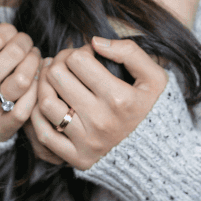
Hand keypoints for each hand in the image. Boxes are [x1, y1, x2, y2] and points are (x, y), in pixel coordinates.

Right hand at [0, 24, 40, 141]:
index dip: (8, 29)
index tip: (9, 32)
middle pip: (14, 54)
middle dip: (24, 41)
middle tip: (23, 42)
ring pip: (23, 79)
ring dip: (34, 61)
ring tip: (31, 56)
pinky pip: (26, 108)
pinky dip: (36, 90)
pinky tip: (34, 78)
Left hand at [30, 37, 167, 169]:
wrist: (162, 156)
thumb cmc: (154, 110)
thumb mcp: (155, 77)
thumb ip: (130, 52)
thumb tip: (95, 41)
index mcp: (119, 99)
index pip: (78, 60)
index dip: (79, 50)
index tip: (87, 55)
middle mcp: (100, 121)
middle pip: (57, 76)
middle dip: (59, 62)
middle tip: (66, 63)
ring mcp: (87, 141)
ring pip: (46, 103)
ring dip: (44, 84)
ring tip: (52, 78)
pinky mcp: (77, 158)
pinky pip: (44, 134)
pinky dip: (38, 114)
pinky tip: (47, 101)